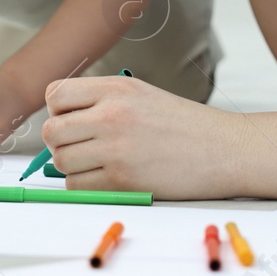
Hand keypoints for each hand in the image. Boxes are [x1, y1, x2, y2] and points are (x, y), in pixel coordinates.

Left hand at [42, 75, 244, 199]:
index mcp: (117, 89)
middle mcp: (112, 114)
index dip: (57, 110)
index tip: (72, 120)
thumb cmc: (185, 125)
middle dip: (60, 142)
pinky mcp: (122, 179)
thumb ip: (104, 102)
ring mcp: (116, 147)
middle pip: (52, 131)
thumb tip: (62, 123)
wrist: (224, 149)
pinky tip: (109, 178)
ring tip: (98, 163)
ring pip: (61, 162)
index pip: (55, 94)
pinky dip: (86, 186)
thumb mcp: (144, 96)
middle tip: (81, 147)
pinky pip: (78, 186)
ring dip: (73, 167)